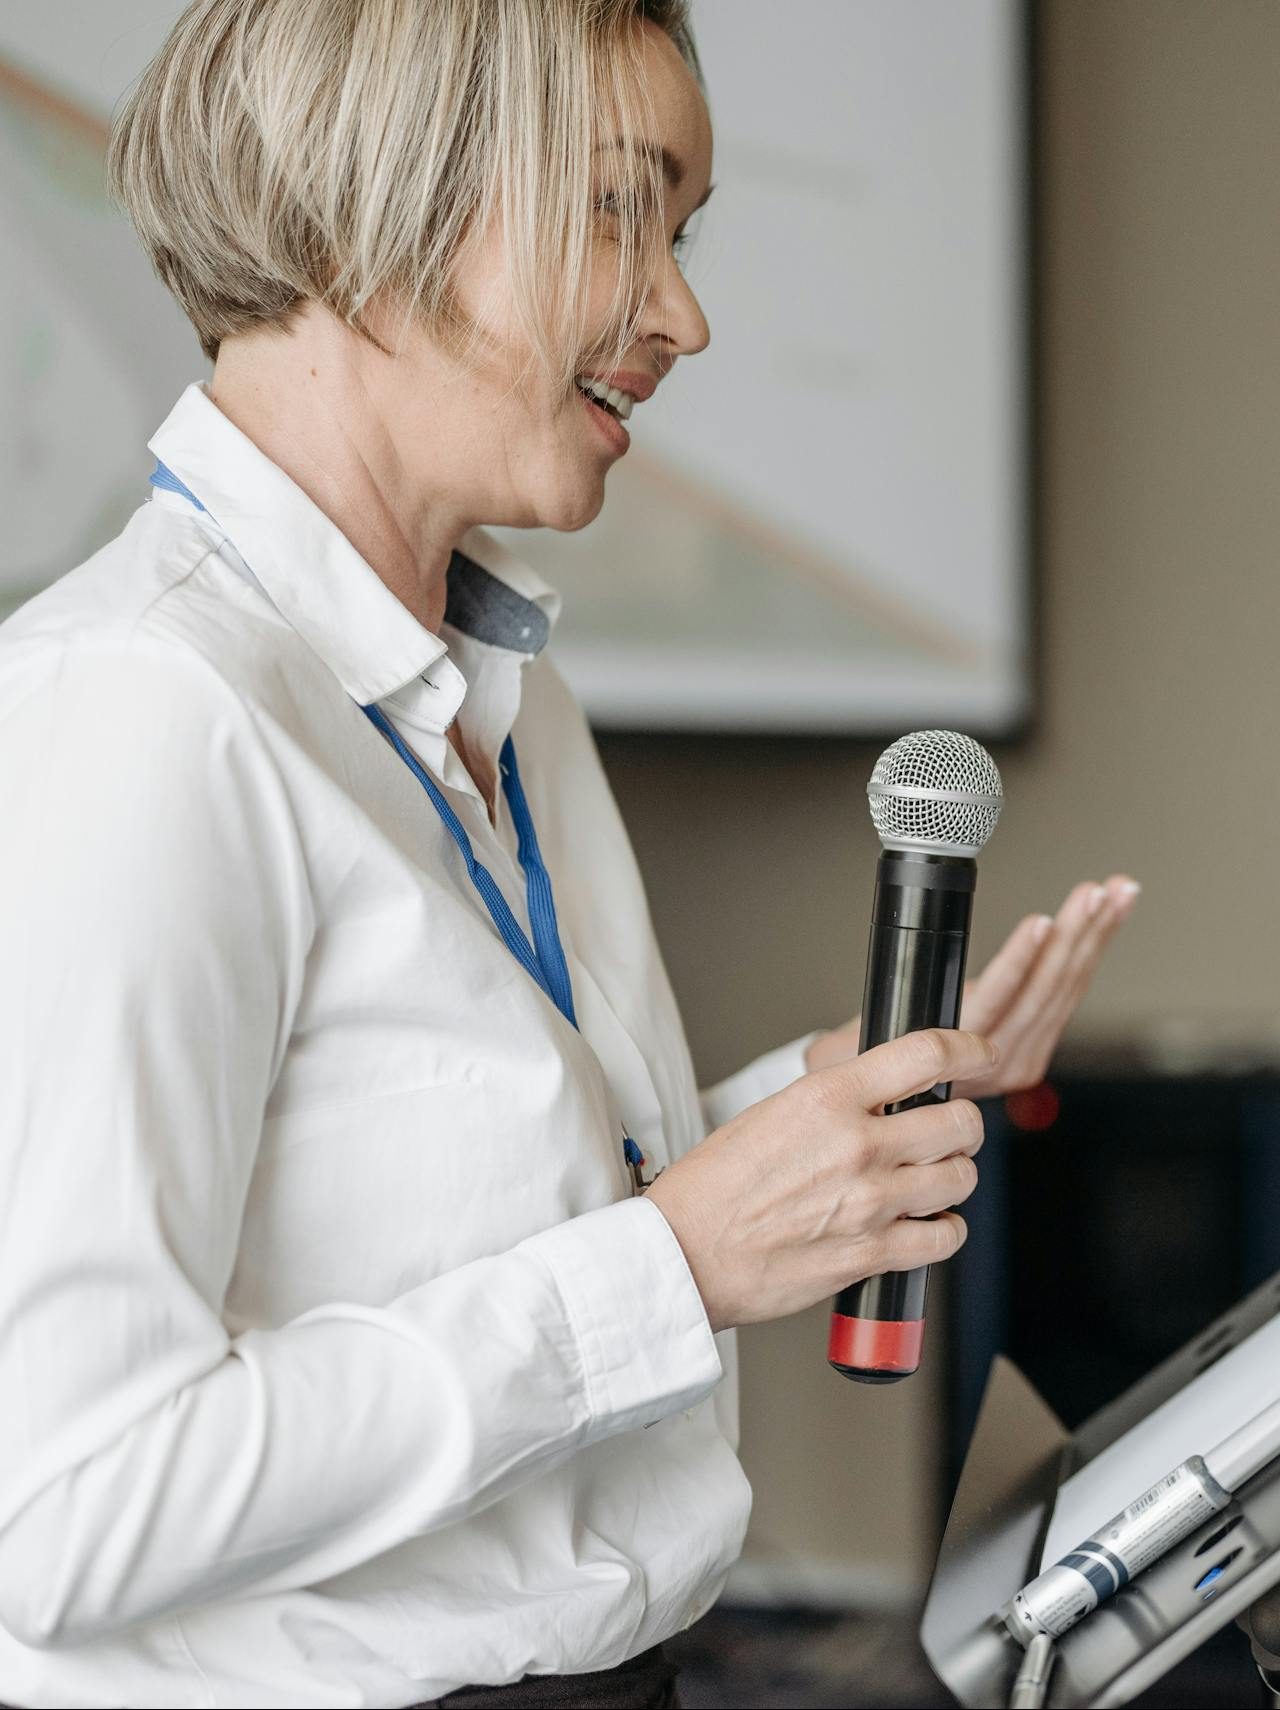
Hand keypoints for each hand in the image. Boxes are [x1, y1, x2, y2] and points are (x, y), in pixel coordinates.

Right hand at [646, 1028, 995, 1332]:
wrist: (685, 1253)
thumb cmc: (715, 1187)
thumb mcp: (772, 1113)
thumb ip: (836, 1103)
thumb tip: (885, 1098)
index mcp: (829, 1098)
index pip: (926, 1055)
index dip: (968, 1049)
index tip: (979, 1053)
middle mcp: (858, 1145)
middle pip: (959, 1120)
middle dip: (962, 1123)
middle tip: (950, 1129)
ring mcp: (870, 1203)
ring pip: (960, 1177)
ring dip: (956, 1175)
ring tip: (935, 1178)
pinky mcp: (872, 1254)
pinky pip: (944, 1237)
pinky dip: (945, 1230)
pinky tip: (927, 1224)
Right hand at [805, 875, 1140, 1099]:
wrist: (877, 1109)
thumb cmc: (868, 1066)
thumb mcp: (874, 1044)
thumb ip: (908, 1026)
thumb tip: (918, 1007)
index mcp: (962, 1058)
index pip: (999, 1001)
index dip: (1023, 960)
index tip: (1042, 922)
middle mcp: (1002, 1060)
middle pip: (1046, 989)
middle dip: (1077, 934)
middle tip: (1097, 892)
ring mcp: (1024, 1054)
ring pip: (1066, 988)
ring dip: (1094, 936)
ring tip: (1115, 894)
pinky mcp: (1034, 1044)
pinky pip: (1067, 993)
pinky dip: (1088, 952)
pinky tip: (1104, 922)